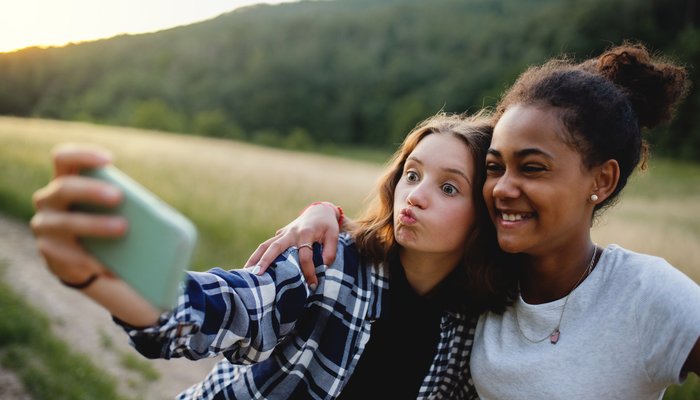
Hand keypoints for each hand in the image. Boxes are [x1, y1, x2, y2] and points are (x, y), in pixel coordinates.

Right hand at [30, 144, 125, 285]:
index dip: (83, 155)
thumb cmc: (100, 221)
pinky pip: (68, 253)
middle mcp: (48, 200)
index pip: (63, 158)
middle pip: (64, 188)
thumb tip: (148, 211)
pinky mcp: (48, 251)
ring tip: (122, 228)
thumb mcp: (107, 208)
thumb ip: (118, 202)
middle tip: (118, 196)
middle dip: (91, 190)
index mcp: (64, 181)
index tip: (109, 160)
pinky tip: (109, 263)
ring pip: (66, 222)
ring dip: (95, 224)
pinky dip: (91, 257)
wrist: (78, 258)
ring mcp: (44, 225)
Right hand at [245, 202, 341, 287]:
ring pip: (265, 245)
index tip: (312, 285)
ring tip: (246, 271)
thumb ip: (331, 251)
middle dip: (265, 261)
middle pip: (274, 247)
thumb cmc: (327, 225)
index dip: (309, 271)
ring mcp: (283, 233)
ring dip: (255, 258)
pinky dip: (258, 256)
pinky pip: (267, 246)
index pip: (305, 256)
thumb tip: (323, 266)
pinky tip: (252, 267)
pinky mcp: (279, 235)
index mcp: (305, 233)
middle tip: (257, 275)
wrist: (319, 211)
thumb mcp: (334, 235)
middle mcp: (291, 233)